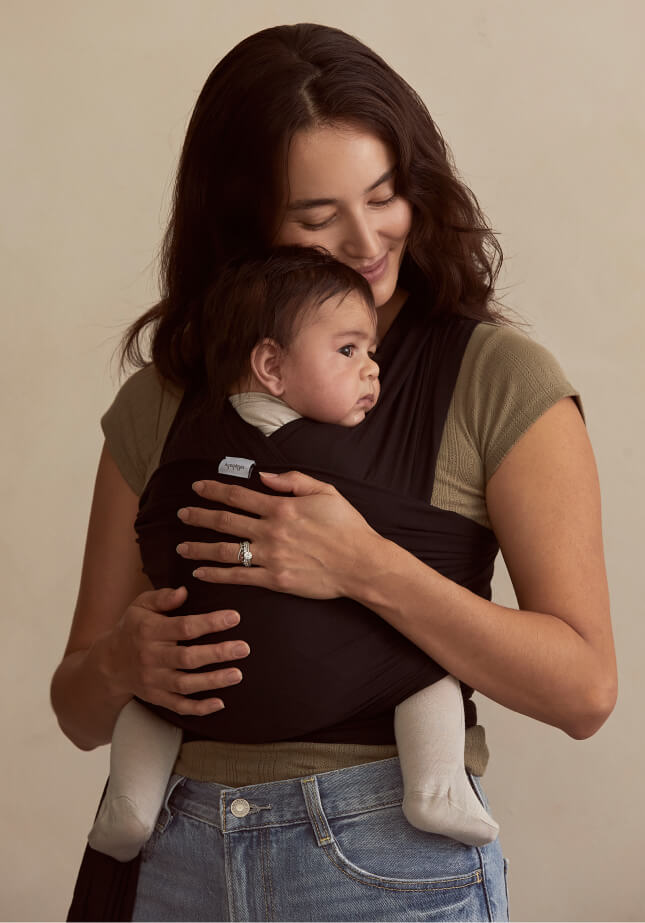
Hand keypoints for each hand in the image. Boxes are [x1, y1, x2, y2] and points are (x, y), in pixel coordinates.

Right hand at [108, 586, 249, 714]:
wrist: (108, 663)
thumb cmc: (133, 628)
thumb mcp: (140, 606)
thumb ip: (162, 597)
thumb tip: (184, 591)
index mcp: (149, 631)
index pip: (184, 627)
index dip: (210, 622)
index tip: (235, 617)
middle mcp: (151, 657)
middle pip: (188, 658)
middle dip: (217, 654)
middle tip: (244, 648)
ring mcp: (153, 680)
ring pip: (186, 684)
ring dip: (213, 681)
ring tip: (238, 674)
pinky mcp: (156, 697)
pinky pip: (178, 706)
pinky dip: (199, 708)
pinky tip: (220, 703)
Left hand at [175, 470, 381, 598]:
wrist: (362, 563)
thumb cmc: (347, 526)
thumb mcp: (325, 491)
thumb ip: (292, 481)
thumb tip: (263, 477)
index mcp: (281, 507)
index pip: (238, 496)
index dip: (214, 490)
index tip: (197, 488)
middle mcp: (271, 531)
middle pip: (225, 522)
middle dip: (199, 517)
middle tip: (181, 515)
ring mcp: (271, 557)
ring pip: (225, 551)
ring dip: (200, 548)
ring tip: (181, 547)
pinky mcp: (275, 580)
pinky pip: (239, 577)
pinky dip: (217, 574)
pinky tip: (201, 572)